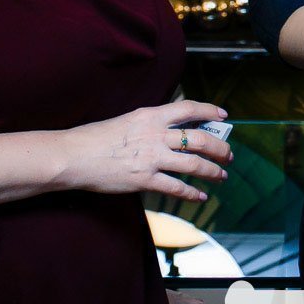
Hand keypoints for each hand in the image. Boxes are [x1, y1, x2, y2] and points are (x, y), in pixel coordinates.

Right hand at [59, 100, 231, 201]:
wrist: (74, 156)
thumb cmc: (96, 138)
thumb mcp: (128, 120)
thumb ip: (151, 124)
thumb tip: (171, 130)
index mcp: (151, 115)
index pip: (189, 108)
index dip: (210, 111)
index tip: (224, 116)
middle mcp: (156, 134)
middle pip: (200, 139)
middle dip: (220, 148)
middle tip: (228, 155)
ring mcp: (152, 158)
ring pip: (194, 164)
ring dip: (213, 171)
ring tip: (221, 176)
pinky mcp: (145, 180)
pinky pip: (176, 187)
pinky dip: (192, 193)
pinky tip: (200, 196)